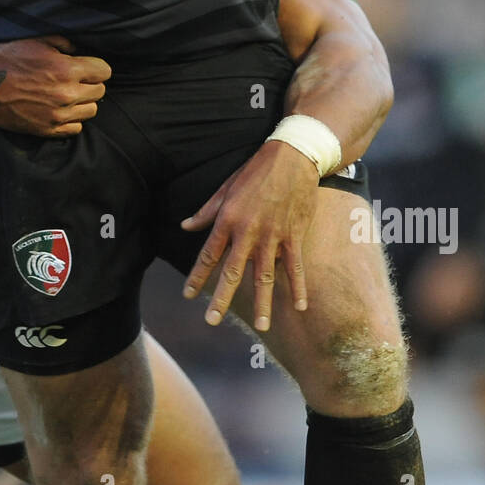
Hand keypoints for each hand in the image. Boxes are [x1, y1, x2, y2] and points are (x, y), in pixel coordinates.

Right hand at [0, 35, 110, 135]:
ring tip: (69, 94)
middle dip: (91, 83)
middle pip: (100, 91)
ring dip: (84, 102)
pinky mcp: (47, 129)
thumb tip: (80, 51)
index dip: (97, 67)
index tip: (88, 67)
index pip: (105, 71)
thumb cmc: (9, 56)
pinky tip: (61, 109)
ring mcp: (57, 115)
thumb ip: (66, 44)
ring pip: (91, 111)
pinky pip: (76, 128)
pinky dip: (73, 119)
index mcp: (67, 69)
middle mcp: (66, 94)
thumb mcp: (39, 40)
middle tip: (77, 79)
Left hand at [181, 140, 320, 329]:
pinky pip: (296, 267)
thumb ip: (206, 211)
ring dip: (263, 303)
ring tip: (263, 326)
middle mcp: (248, 232)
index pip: (208, 254)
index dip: (197, 276)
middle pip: (233, 272)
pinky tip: (300, 307)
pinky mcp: (294, 236)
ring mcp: (273, 236)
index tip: (188, 295)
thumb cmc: (256, 171)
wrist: (293, 157)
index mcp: (228, 220)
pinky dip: (298, 287)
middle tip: (211, 321)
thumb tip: (185, 227)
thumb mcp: (226, 188)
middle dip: (221, 298)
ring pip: (265, 276)